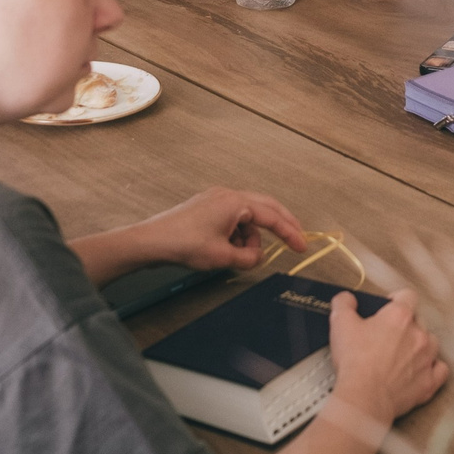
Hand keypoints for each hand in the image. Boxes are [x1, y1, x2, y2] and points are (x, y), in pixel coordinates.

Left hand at [133, 187, 307, 271]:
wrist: (151, 242)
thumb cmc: (183, 244)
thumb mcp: (222, 257)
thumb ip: (248, 258)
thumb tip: (258, 257)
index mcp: (235, 202)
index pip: (271, 216)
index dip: (290, 233)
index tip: (302, 246)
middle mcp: (228, 195)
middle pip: (264, 208)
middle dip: (280, 225)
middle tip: (295, 240)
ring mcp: (216, 199)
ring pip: (246, 218)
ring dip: (250, 238)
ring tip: (238, 256)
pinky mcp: (207, 207)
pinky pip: (232, 219)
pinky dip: (236, 235)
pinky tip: (226, 250)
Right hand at [327, 288, 448, 421]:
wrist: (363, 397)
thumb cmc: (355, 363)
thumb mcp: (340, 323)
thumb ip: (344, 304)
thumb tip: (347, 298)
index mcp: (399, 316)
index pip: (407, 296)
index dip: (396, 299)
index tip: (387, 307)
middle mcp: (419, 334)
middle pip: (418, 320)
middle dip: (404, 325)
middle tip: (385, 335)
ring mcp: (427, 358)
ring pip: (431, 343)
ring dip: (419, 345)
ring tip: (402, 352)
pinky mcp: (429, 381)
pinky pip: (440, 369)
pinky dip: (433, 368)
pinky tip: (422, 368)